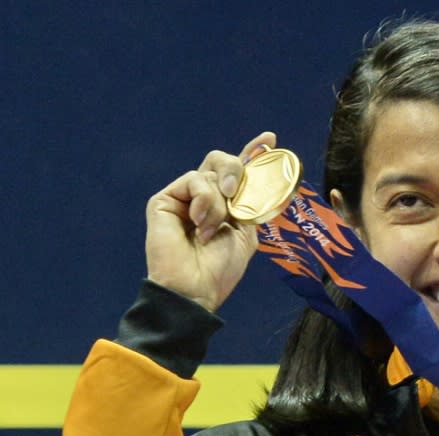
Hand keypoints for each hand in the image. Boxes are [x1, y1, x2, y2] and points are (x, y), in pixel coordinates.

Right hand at [144, 132, 276, 311]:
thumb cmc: (220, 268)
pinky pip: (194, 180)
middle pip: (221, 160)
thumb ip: (251, 203)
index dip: (253, 152)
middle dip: (235, 170)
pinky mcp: (164, 200)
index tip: (269, 139)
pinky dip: (204, 201)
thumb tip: (260, 175)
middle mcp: (203, 197)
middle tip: (234, 193)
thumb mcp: (246, 232)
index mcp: (225, 205)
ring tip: (211, 230)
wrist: (195, 288)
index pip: (238, 172)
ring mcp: (183, 197)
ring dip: (219, 203)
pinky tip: (199, 224)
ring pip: (210, 173)